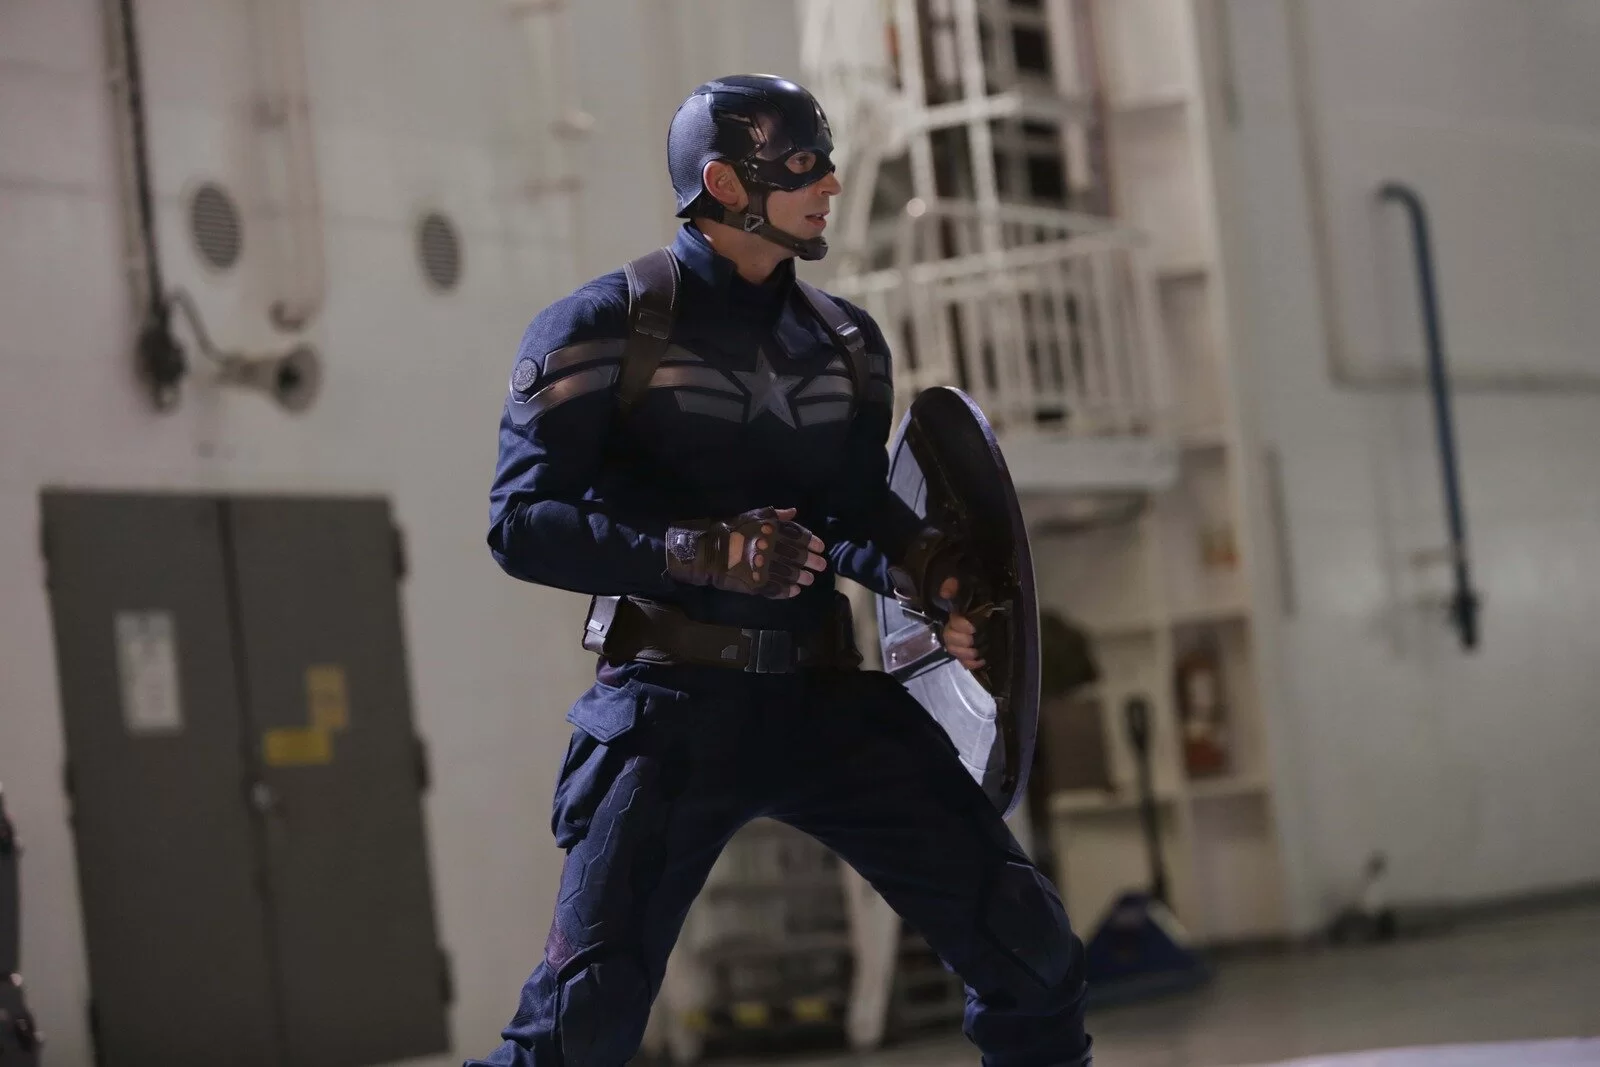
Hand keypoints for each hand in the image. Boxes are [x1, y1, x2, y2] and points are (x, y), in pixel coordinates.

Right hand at [665, 507, 826, 597]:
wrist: (711, 551)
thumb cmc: (733, 530)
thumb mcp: (754, 515)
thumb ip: (776, 515)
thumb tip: (794, 512)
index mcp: (772, 530)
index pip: (799, 536)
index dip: (812, 542)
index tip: (821, 548)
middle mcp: (772, 548)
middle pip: (798, 556)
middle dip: (812, 561)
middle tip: (821, 566)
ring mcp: (765, 567)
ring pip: (790, 574)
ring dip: (802, 577)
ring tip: (809, 580)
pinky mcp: (757, 583)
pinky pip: (776, 588)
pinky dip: (787, 591)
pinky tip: (795, 591)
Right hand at [940, 576, 986, 671]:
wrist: (992, 609)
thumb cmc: (981, 597)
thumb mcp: (971, 586)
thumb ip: (956, 586)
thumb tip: (945, 591)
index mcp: (955, 615)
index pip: (952, 622)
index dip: (961, 626)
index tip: (973, 628)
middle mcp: (953, 629)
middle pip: (949, 639)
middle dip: (963, 641)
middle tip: (975, 640)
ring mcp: (960, 642)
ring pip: (954, 652)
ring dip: (966, 654)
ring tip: (978, 652)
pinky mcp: (967, 653)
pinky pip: (964, 662)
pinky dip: (971, 664)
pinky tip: (981, 661)